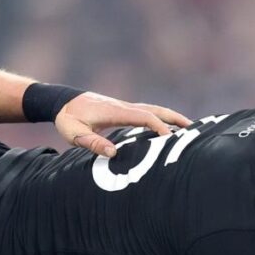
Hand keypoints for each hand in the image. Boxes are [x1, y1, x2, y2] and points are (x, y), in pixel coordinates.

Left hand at [55, 92, 192, 157]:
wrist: (62, 101)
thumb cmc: (68, 119)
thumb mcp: (75, 134)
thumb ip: (93, 143)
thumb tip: (113, 153)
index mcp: (115, 112)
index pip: (144, 117)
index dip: (159, 127)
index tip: (170, 139)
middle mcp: (123, 107)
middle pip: (155, 109)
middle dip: (174, 118)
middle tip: (192, 128)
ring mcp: (124, 107)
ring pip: (152, 109)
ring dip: (170, 117)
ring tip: (188, 127)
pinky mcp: (122, 110)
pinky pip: (146, 112)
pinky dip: (160, 117)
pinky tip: (165, 126)